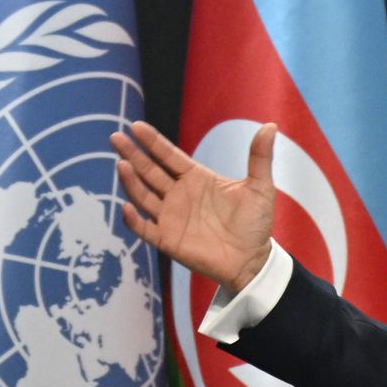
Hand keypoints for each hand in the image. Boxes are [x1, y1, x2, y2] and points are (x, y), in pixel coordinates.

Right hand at [111, 118, 276, 294]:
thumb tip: (270, 125)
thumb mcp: (260, 187)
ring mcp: (171, 217)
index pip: (169, 155)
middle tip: (115, 138)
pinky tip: (125, 206)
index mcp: (196, 178)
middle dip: (133, 154)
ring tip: (121, 164)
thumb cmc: (255, 224)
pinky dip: (133, 220)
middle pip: (150, 171)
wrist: (253, 261)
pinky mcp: (168, 240)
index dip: (152, 142)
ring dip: (131, 181)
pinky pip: (144, 229)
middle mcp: (179, 195)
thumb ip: (260, 157)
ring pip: (143, 196)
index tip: (136, 126)